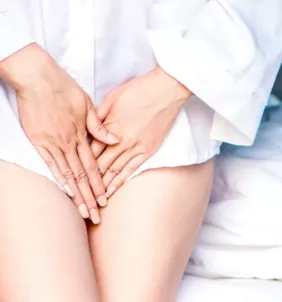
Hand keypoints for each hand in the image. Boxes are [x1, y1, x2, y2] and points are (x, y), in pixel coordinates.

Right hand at [0, 43, 118, 223]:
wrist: (38, 78)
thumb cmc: (64, 89)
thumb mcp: (87, 104)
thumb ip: (99, 125)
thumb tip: (113, 139)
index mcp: (82, 134)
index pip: (93, 166)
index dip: (99, 184)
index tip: (104, 199)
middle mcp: (69, 143)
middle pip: (82, 176)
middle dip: (89, 197)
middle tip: (95, 215)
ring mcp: (53, 144)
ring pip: (68, 175)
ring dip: (76, 195)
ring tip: (82, 211)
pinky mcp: (38, 141)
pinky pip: (50, 165)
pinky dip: (59, 180)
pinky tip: (65, 193)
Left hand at [91, 67, 191, 197]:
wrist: (167, 90)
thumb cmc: (139, 90)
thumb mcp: (113, 97)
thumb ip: (99, 115)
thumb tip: (88, 128)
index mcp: (111, 127)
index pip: (91, 150)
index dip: (80, 163)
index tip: (73, 174)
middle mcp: (121, 141)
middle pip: (100, 164)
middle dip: (88, 180)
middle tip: (79, 193)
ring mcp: (136, 147)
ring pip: (114, 170)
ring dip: (102, 186)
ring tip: (92, 199)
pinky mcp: (148, 150)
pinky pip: (131, 169)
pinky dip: (120, 181)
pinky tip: (112, 191)